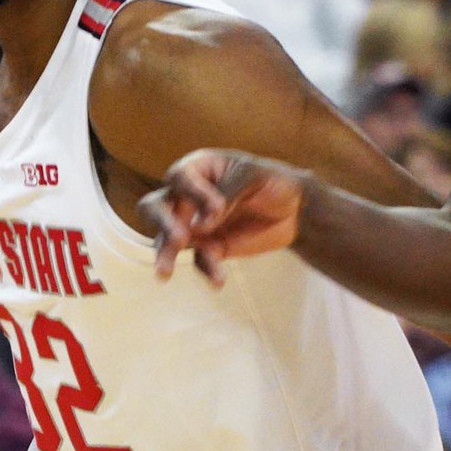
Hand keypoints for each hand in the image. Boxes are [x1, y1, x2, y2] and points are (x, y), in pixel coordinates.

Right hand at [140, 149, 307, 286]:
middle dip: (162, 223)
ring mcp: (194, 224)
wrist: (295, 209)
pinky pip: (199, 260)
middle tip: (176, 239)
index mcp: (198, 169)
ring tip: (165, 273)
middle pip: (156, 207)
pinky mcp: (208, 247)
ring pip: (168, 240)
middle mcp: (188, 196)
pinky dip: (207, 270)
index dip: (192, 192)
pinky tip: (218, 280)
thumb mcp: (253, 176)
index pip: (179, 177)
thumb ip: (226, 194)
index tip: (217, 207)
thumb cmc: (272, 181)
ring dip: (166, 255)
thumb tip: (199, 226)